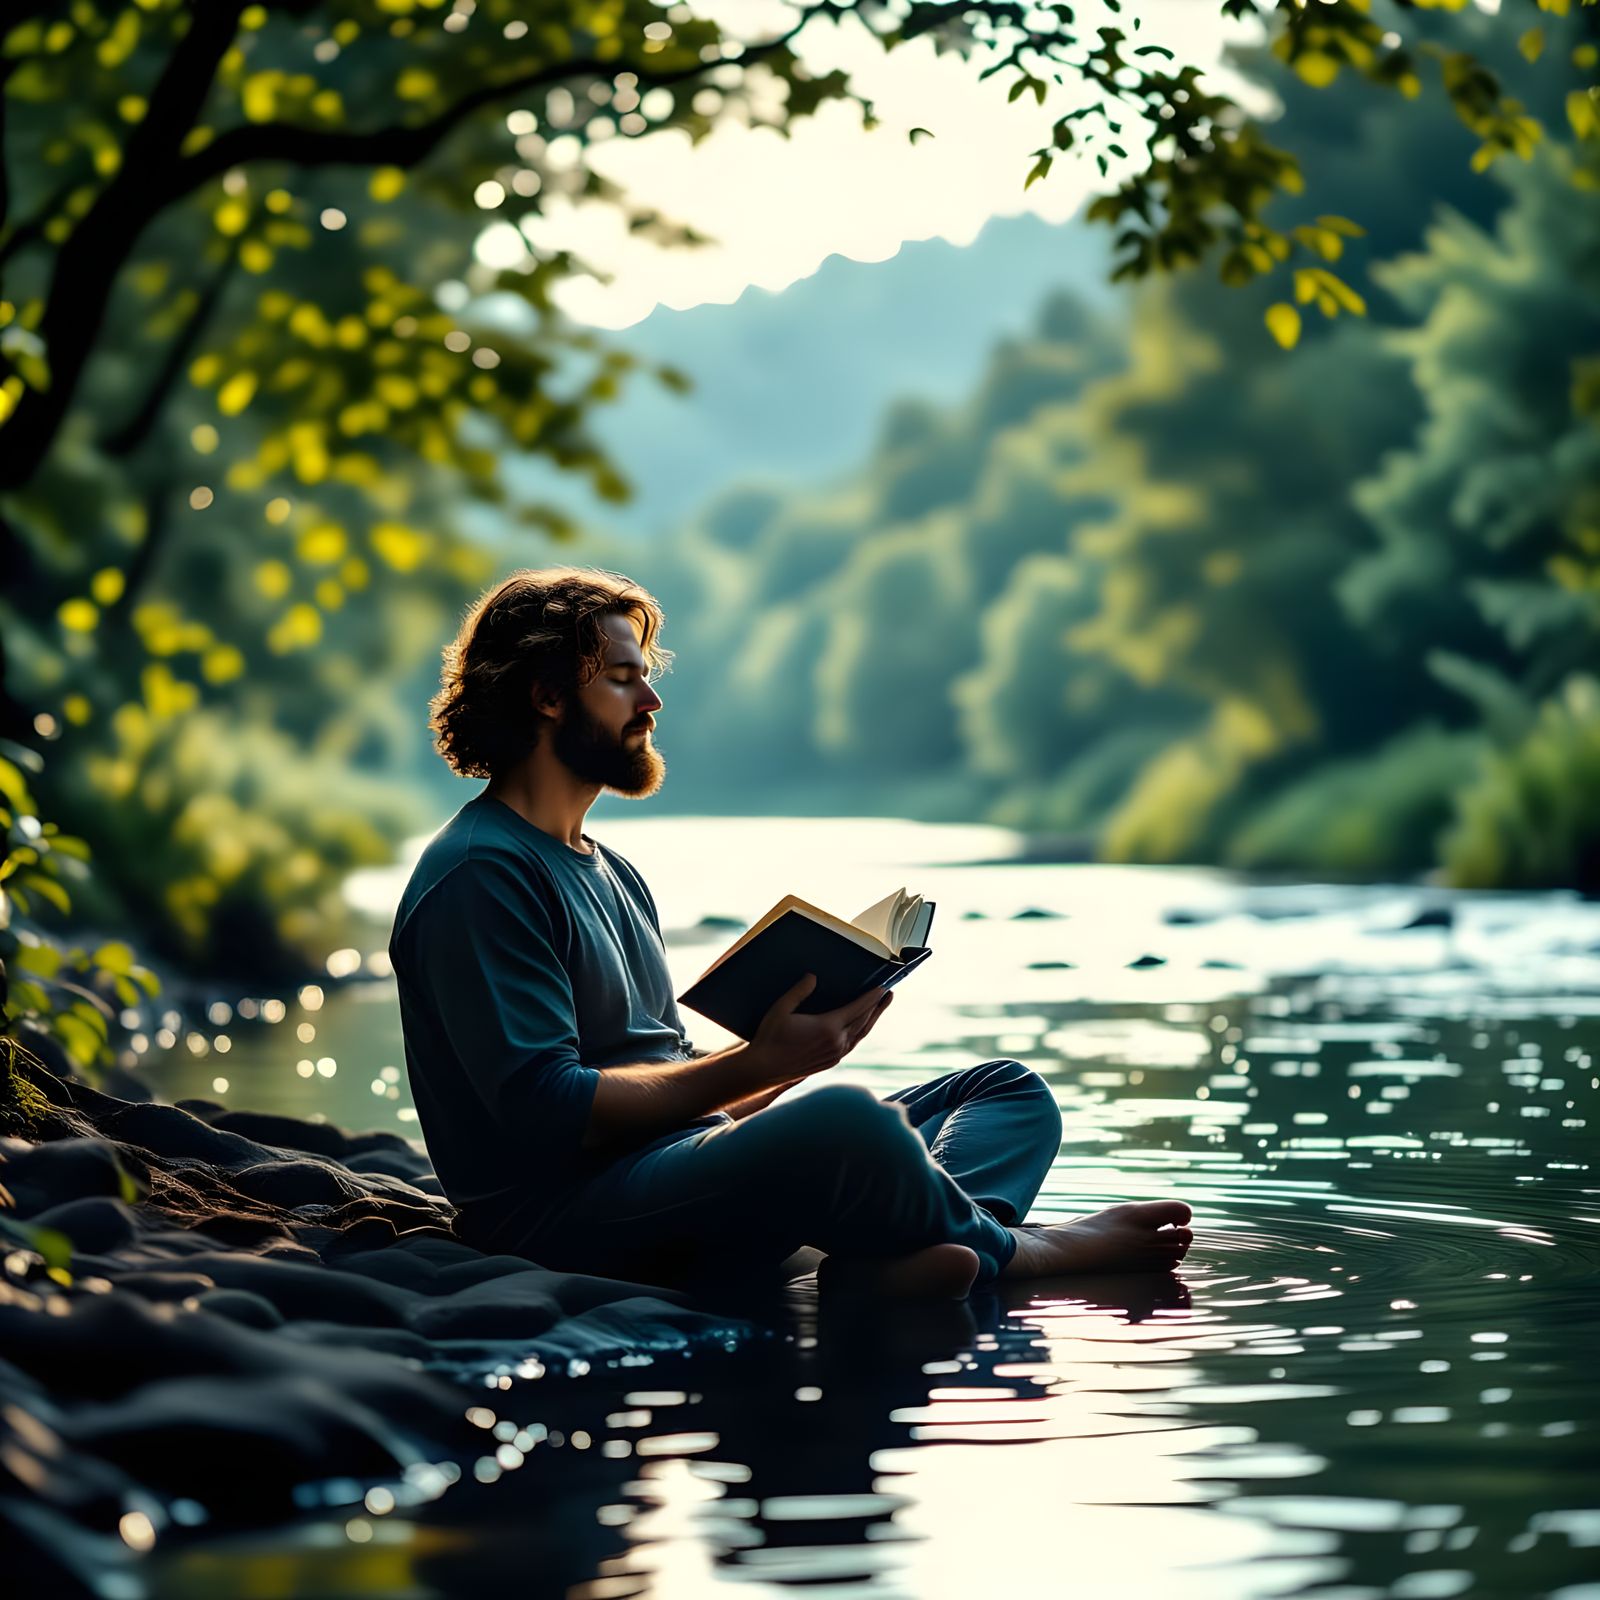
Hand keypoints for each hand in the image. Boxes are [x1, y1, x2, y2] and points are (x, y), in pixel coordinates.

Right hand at [746, 974, 892, 1085]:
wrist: (764, 1068)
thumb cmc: (770, 1038)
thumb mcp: (781, 1009)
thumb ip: (799, 992)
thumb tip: (812, 977)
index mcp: (828, 1027)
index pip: (857, 1009)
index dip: (871, 997)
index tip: (882, 987)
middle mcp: (836, 1043)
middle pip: (864, 1021)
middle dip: (877, 1007)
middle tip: (889, 994)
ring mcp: (835, 1054)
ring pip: (860, 1035)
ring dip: (872, 1020)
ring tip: (880, 1008)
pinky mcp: (830, 1062)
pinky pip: (851, 1045)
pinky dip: (860, 1033)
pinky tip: (860, 1028)